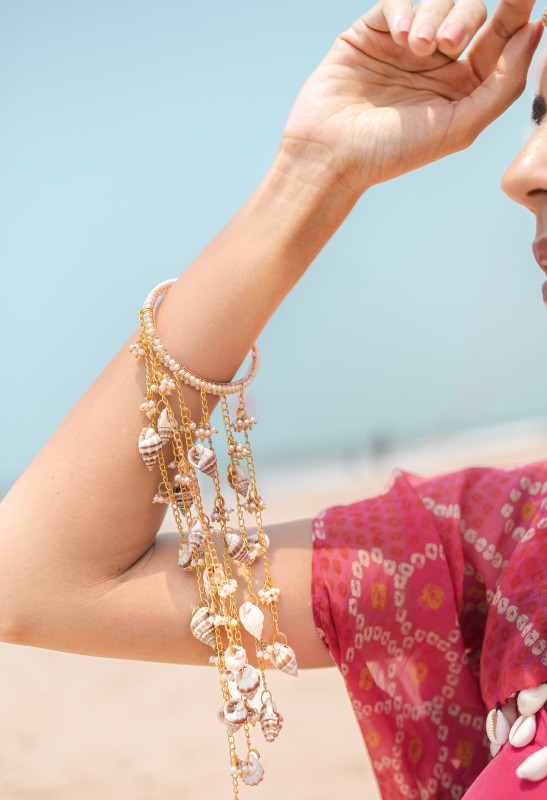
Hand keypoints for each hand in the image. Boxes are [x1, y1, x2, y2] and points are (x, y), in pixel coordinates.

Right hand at [280, 0, 542, 192]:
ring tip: (416, 48)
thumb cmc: (393, 152)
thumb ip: (504, 83)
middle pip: (471, 11)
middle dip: (465, 18)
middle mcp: (436, 62)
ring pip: (436, 0)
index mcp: (463, 86)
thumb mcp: (460, 126)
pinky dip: (403, 10)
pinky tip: (399, 38)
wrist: (330, 155)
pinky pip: (396, 0)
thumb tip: (535, 30)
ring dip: (434, 16)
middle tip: (448, 44)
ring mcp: (402, 45)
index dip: (516, 9)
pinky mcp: (370, 33)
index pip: (500, 37)